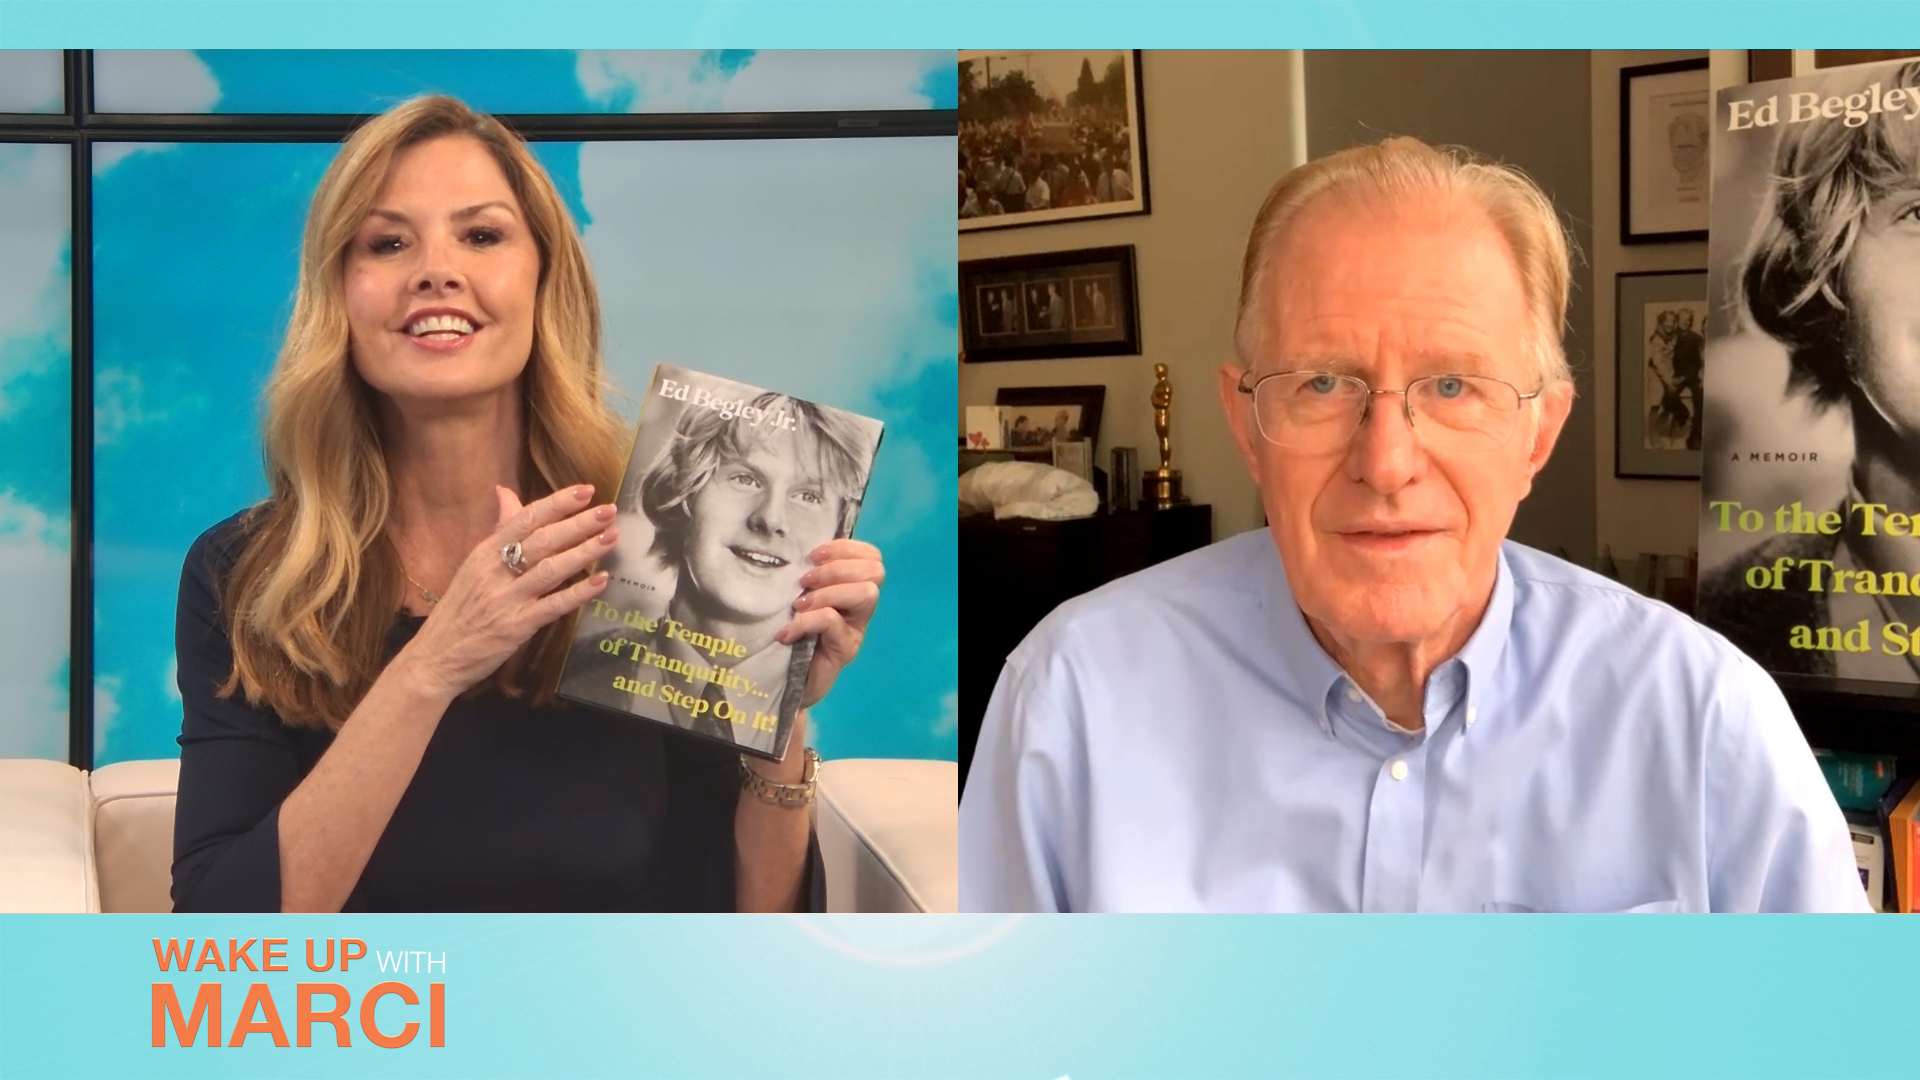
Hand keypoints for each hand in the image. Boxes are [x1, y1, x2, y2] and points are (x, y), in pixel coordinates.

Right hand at [396, 484, 616, 699]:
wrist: (435, 656)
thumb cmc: (460, 608)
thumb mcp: (473, 564)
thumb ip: (498, 529)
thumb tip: (504, 492)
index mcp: (485, 552)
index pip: (525, 518)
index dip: (557, 503)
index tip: (586, 490)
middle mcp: (495, 571)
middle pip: (542, 540)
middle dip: (578, 523)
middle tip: (609, 511)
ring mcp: (505, 599)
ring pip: (551, 569)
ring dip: (584, 552)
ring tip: (611, 538)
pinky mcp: (515, 627)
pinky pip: (552, 606)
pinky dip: (578, 592)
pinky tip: (600, 580)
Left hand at [776, 539, 883, 708]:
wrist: (783, 684)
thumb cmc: (788, 637)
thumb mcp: (797, 600)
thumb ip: (806, 578)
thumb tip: (791, 548)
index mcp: (851, 588)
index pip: (871, 556)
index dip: (845, 548)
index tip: (813, 555)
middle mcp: (860, 608)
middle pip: (874, 571)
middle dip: (836, 569)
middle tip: (805, 581)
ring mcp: (856, 629)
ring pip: (865, 593)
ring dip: (827, 592)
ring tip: (798, 604)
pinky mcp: (845, 650)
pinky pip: (832, 621)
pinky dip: (806, 620)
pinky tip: (787, 632)